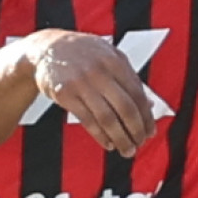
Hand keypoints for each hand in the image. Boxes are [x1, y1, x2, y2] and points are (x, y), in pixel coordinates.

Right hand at [27, 31, 157, 155]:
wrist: (47, 48)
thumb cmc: (84, 54)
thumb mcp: (110, 57)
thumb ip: (130, 78)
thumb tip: (149, 106)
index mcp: (115, 61)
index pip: (137, 94)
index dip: (146, 116)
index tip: (150, 132)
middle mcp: (99, 71)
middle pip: (125, 107)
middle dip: (136, 130)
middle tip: (140, 144)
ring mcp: (81, 83)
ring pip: (106, 118)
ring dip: (120, 138)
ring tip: (127, 150)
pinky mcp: (64, 94)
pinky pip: (87, 120)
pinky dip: (100, 136)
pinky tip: (108, 144)